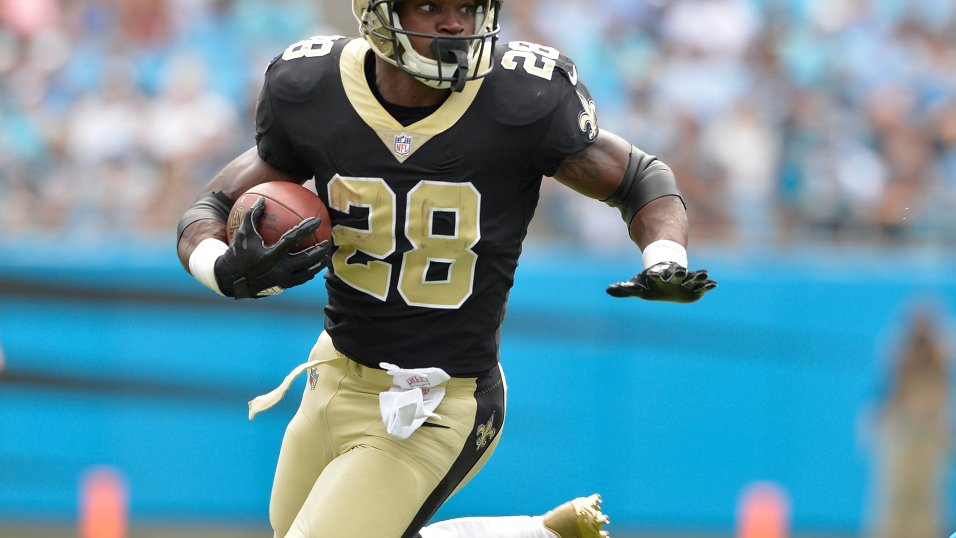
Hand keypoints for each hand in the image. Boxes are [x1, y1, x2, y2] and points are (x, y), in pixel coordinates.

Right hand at [214, 196, 332, 298]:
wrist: (232, 279)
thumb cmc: (238, 253)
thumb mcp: (243, 233)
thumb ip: (252, 215)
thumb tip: (261, 199)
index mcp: (270, 255)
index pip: (293, 239)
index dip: (306, 229)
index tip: (317, 220)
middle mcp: (279, 269)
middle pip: (307, 259)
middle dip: (320, 250)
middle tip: (328, 241)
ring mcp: (282, 280)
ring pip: (307, 273)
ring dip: (318, 264)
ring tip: (326, 256)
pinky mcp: (283, 286)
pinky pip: (301, 279)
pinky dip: (309, 272)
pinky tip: (313, 266)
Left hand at [606, 262, 715, 302]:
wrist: (667, 275)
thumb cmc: (650, 283)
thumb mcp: (637, 287)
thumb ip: (624, 289)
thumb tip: (608, 290)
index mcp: (658, 278)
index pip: (656, 275)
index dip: (654, 275)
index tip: (652, 274)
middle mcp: (672, 278)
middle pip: (675, 275)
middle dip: (677, 273)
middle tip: (679, 271)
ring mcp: (684, 281)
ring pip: (691, 278)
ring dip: (697, 277)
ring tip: (705, 274)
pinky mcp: (694, 287)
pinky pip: (702, 285)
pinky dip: (707, 285)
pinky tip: (713, 284)